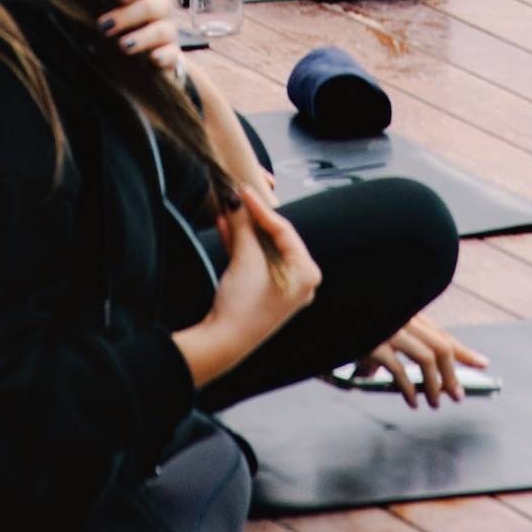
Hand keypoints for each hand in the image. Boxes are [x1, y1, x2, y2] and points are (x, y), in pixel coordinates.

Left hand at [96, 0, 187, 69]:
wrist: (139, 67)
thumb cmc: (118, 36)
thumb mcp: (107, 22)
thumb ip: (100, 10)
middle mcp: (159, 13)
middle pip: (153, 6)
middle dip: (128, 15)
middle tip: (104, 26)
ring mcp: (168, 35)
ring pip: (164, 30)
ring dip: (143, 37)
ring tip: (123, 46)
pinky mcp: (172, 58)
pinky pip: (174, 54)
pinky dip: (164, 55)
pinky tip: (153, 58)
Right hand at [178, 185, 319, 386]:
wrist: (224, 341)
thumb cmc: (244, 304)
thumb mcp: (246, 258)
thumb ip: (244, 225)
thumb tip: (237, 199)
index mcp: (307, 273)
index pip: (284, 230)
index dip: (261, 208)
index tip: (244, 190)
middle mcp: (300, 281)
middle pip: (274, 238)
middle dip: (252, 218)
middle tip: (237, 197)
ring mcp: (283, 288)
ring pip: (262, 249)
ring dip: (243, 230)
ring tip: (228, 209)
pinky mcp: (264, 293)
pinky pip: (255, 262)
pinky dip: (241, 246)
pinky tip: (226, 227)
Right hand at [354, 312, 485, 408]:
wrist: (321, 308)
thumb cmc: (345, 320)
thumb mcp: (372, 330)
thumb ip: (387, 346)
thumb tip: (389, 371)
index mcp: (406, 312)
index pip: (442, 334)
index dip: (464, 351)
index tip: (482, 363)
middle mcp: (402, 317)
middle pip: (441, 347)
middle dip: (453, 374)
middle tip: (457, 396)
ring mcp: (389, 328)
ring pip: (427, 357)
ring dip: (435, 385)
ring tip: (436, 403)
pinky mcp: (373, 343)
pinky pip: (400, 370)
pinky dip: (411, 388)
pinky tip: (413, 401)